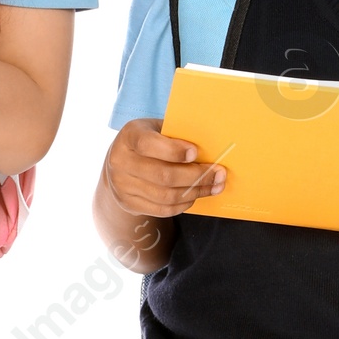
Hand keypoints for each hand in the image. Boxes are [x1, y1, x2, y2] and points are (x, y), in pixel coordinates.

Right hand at [103, 119, 226, 215]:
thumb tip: (210, 149)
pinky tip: (195, 196)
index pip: (149, 144)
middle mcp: (120, 160)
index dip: (174, 151)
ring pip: (166, 196)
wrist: (119, 163)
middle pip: (163, 175)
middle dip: (196, 176)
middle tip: (218, 174)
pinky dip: (183, 204)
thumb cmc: (148, 141)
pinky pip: (162, 209)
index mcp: (129, 135)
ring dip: (195, 192)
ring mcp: (122, 185)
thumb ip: (176, 135)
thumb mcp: (157, 129)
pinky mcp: (128, 203)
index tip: (196, 153)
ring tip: (214, 186)